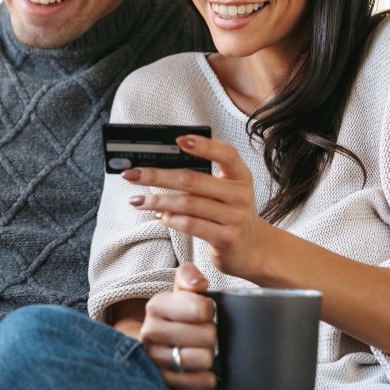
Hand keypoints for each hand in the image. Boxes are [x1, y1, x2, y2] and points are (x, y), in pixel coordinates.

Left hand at [123, 135, 274, 279]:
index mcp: (241, 176)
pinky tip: (159, 215)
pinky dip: (171, 219)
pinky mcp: (225, 238)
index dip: (203, 146)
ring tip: (137, 199)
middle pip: (193, 180)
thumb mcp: (227, 192)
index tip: (178, 140)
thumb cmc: (232, 215)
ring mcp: (234, 218)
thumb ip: (202, 181)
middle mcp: (239, 195)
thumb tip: (160, 171)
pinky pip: (191, 225)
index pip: (226, 154)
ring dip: (157, 200)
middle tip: (134, 175)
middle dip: (158, 176)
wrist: (255, 249)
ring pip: (188, 204)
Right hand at [140, 264, 217, 389]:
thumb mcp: (181, 289)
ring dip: (209, 356)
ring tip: (207, 350)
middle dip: (212, 334)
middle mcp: (150, 333)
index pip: (200, 309)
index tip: (208, 311)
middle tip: (208, 333)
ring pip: (200, 360)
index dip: (210, 310)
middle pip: (206, 336)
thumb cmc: (176, 312)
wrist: (155, 339)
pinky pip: (193, 382)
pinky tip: (208, 372)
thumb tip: (199, 284)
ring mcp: (154, 359)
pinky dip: (205, 378)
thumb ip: (189, 277)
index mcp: (156, 306)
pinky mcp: (161, 381)